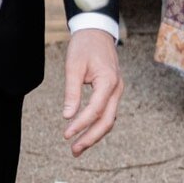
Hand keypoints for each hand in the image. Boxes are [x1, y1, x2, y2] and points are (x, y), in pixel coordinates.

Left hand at [62, 28, 122, 156]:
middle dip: (91, 138)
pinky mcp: (112, 92)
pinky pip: (107, 112)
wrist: (97, 32)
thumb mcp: (73, 66)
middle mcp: (117, 89)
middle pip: (107, 121)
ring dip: (94, 135)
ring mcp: (117, 91)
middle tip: (74, 150)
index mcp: (109, 81)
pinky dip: (97, 125)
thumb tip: (67, 116)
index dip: (81, 124)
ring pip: (109, 119)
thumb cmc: (84, 46)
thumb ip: (71, 92)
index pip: (95, 110)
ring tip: (77, 148)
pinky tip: (85, 133)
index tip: (66, 135)